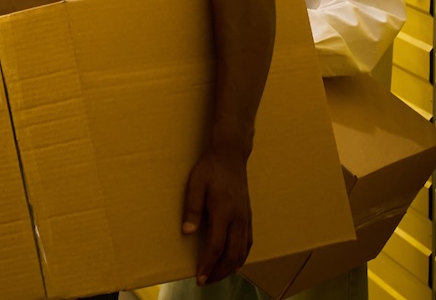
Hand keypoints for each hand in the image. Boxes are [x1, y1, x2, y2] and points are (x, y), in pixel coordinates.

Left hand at [181, 144, 253, 284]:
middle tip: (206, 281)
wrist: (231, 155)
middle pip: (231, 254)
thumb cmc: (210, 168)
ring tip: (217, 275)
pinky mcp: (248, 216)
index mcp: (224, 212)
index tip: (199, 277)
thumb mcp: (195, 184)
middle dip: (219, 271)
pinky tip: (233, 262)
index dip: (208, 265)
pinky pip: (248, 243)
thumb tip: (187, 232)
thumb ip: (192, 208)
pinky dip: (241, 257)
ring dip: (230, 267)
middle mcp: (238, 219)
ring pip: (242, 251)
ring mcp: (246, 218)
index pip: (216, 246)